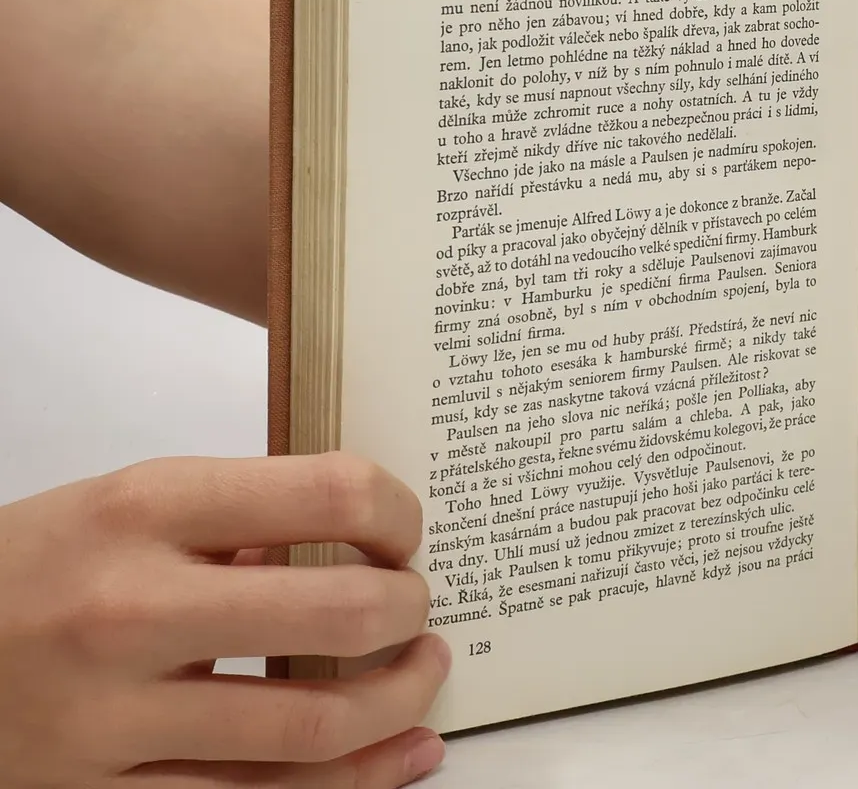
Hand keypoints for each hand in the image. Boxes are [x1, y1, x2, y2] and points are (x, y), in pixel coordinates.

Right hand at [0, 452, 449, 786]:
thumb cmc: (35, 567)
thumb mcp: (124, 502)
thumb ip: (234, 518)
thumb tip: (341, 544)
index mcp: (147, 509)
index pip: (328, 492)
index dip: (395, 511)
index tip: (403, 529)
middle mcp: (133, 611)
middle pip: (336, 615)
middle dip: (408, 611)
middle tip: (418, 605)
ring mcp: (115, 718)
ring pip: (307, 730)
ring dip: (397, 703)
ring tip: (423, 674)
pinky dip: (348, 786)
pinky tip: (397, 758)